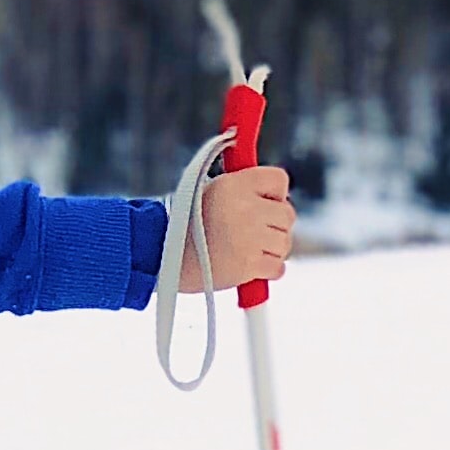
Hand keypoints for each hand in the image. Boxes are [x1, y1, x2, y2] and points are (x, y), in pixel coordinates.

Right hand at [181, 164, 295, 289]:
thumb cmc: (188, 224)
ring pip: (284, 242)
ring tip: (243, 248)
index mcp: (235, 184)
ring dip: (271, 249)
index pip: (280, 180)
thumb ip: (245, 187)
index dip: (274, 193)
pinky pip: (278, 267)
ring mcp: (249, 238)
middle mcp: (245, 208)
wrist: (161, 256)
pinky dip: (267, 269)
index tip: (263, 202)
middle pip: (287, 214)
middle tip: (251, 231)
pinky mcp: (249, 265)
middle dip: (274, 225)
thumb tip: (277, 191)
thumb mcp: (212, 190)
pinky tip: (248, 264)